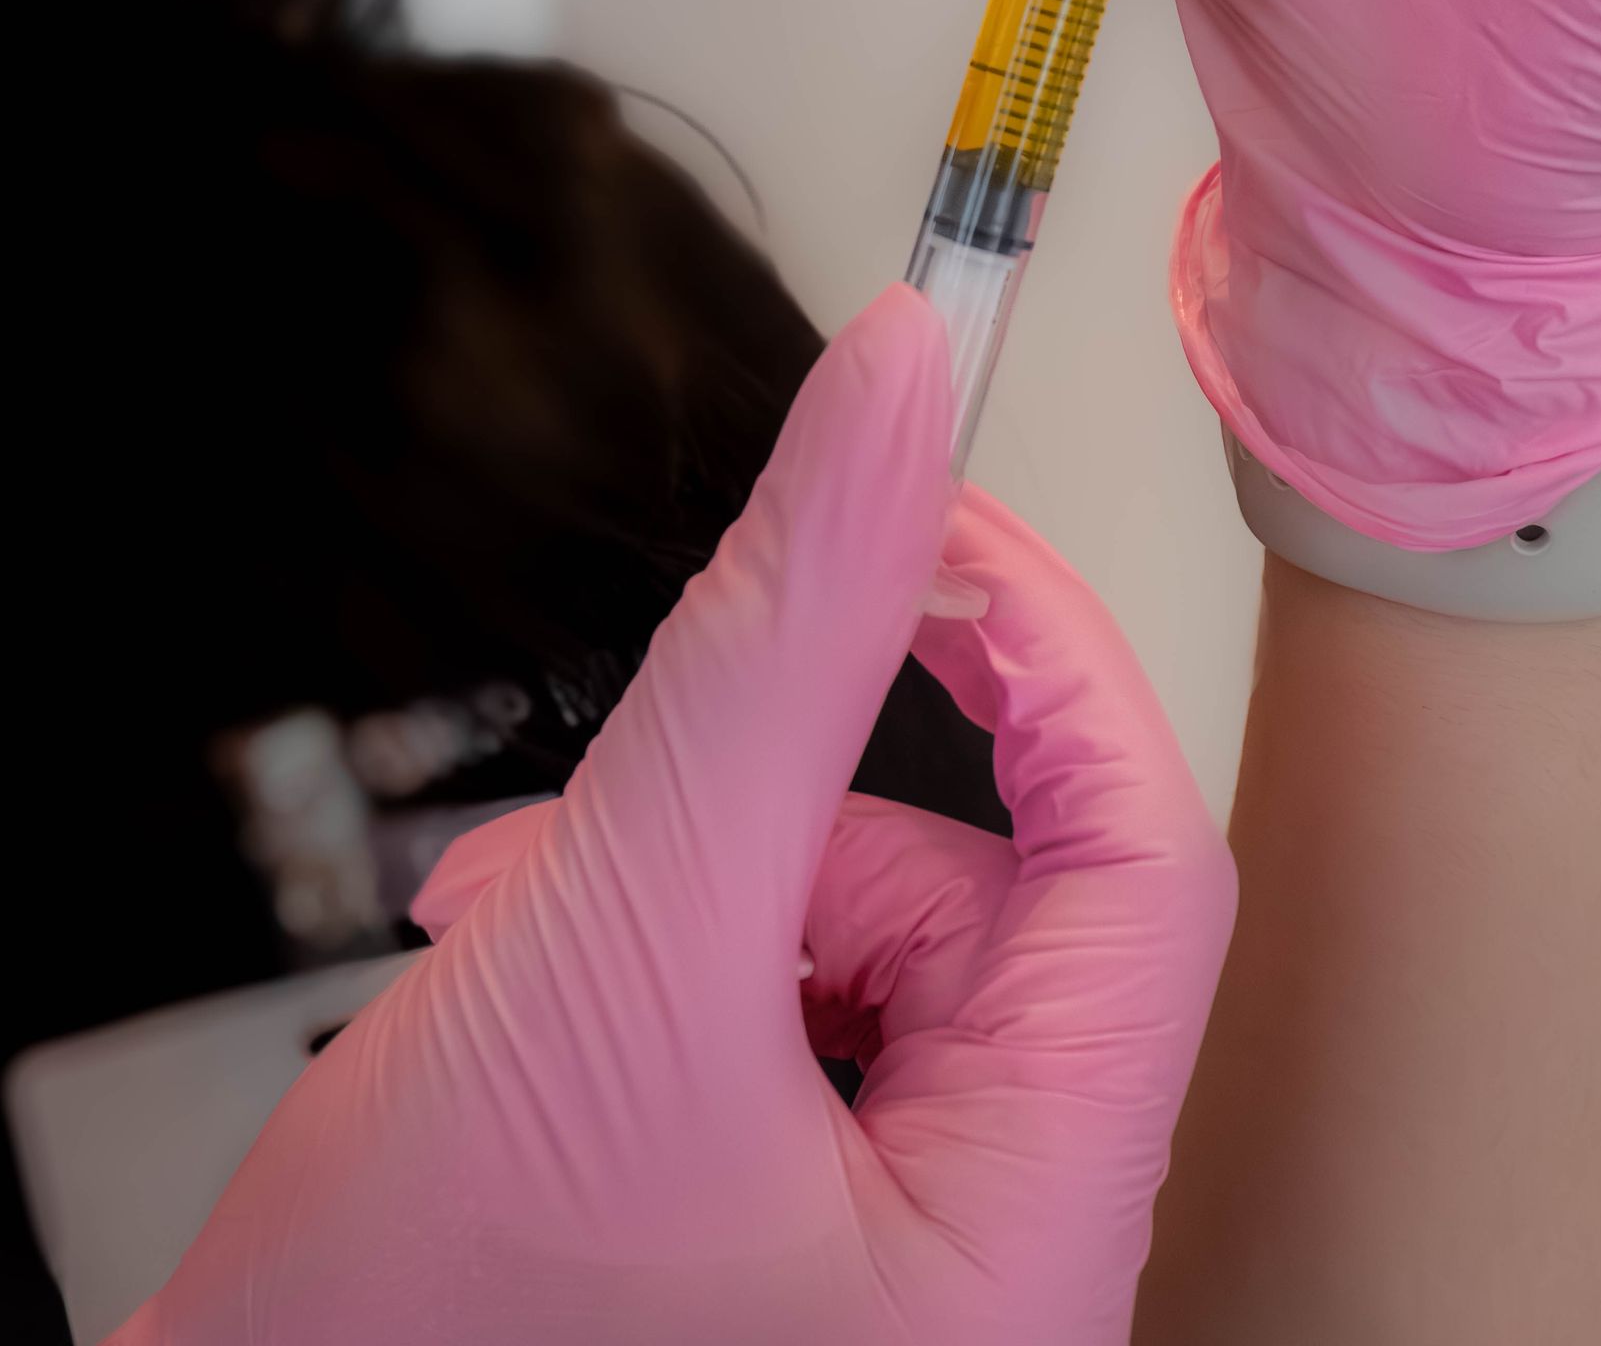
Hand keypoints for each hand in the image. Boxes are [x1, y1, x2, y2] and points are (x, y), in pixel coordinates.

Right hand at [116, 288, 1232, 1345]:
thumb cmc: (410, 1330)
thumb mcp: (629, 921)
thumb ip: (780, 641)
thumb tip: (900, 391)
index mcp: (1024, 1250)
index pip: (1147, 870)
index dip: (1049, 664)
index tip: (934, 531)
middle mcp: (988, 1273)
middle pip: (984, 906)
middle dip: (780, 815)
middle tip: (622, 822)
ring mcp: (888, 1268)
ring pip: (866, 942)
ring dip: (692, 878)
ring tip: (526, 928)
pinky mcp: (786, 1242)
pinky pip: (787, 1014)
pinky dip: (663, 951)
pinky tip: (535, 972)